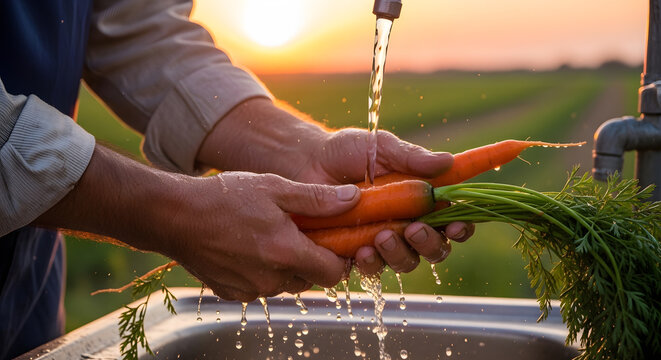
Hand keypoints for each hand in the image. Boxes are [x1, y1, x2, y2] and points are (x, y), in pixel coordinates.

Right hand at [36, 146, 359, 301]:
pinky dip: (264, 272)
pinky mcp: (232, 293)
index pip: (334, 272)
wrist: (174, 216)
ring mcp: (250, 289)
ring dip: (289, 266)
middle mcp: (271, 279)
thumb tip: (354, 199)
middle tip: (303, 233)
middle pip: (311, 279)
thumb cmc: (224, 197)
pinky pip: (262, 287)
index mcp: (286, 253)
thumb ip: (317, 199)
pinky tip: (251, 247)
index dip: (339, 257)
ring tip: (274, 236)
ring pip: (287, 284)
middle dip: (314, 259)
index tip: (334, 239)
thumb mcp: (275, 188)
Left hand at [291, 128, 474, 274]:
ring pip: (405, 263)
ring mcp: (381, 242)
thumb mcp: (381, 147)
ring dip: (400, 253)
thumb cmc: (348, 152)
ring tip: (382, 237)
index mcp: (421, 200)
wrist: (307, 162)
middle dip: (430, 243)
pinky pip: (371, 269)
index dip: (460, 227)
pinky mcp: (355, 254)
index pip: (451, 220)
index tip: (455, 223)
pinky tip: (361, 250)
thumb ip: (412, 157)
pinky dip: (371, 263)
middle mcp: (406, 225)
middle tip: (414, 229)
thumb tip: (447, 161)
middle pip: (435, 249)